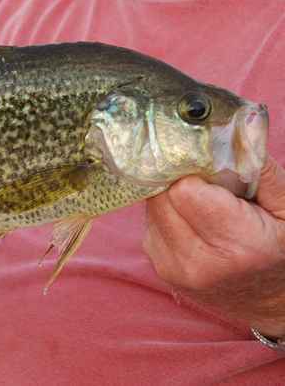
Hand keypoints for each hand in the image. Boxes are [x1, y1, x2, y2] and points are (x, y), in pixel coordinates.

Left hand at [144, 156, 284, 336]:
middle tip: (206, 177)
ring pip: (152, 206)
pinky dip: (168, 211)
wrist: (268, 302)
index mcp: (237, 245)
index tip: (209, 161)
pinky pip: (150, 221)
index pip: (184, 189)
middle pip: (162, 195)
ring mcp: (172, 267)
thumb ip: (260, 166)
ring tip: (205, 201)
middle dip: (179, 176)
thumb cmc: (283, 251)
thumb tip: (242, 120)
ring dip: (171, 194)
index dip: (193, 167)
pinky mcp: (158, 267)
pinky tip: (194, 218)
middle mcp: (197, 261)